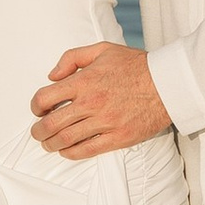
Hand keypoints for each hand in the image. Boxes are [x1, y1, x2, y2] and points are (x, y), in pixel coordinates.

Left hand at [31, 41, 171, 158]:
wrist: (168, 84)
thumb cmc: (136, 66)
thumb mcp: (102, 50)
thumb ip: (72, 58)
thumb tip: (52, 75)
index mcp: (84, 81)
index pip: (45, 97)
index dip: (36, 105)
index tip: (38, 109)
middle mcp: (91, 103)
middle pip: (51, 124)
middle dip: (38, 131)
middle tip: (37, 133)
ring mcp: (105, 122)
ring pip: (66, 140)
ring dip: (52, 144)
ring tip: (49, 144)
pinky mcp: (118, 137)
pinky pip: (88, 150)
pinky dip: (72, 153)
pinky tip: (67, 151)